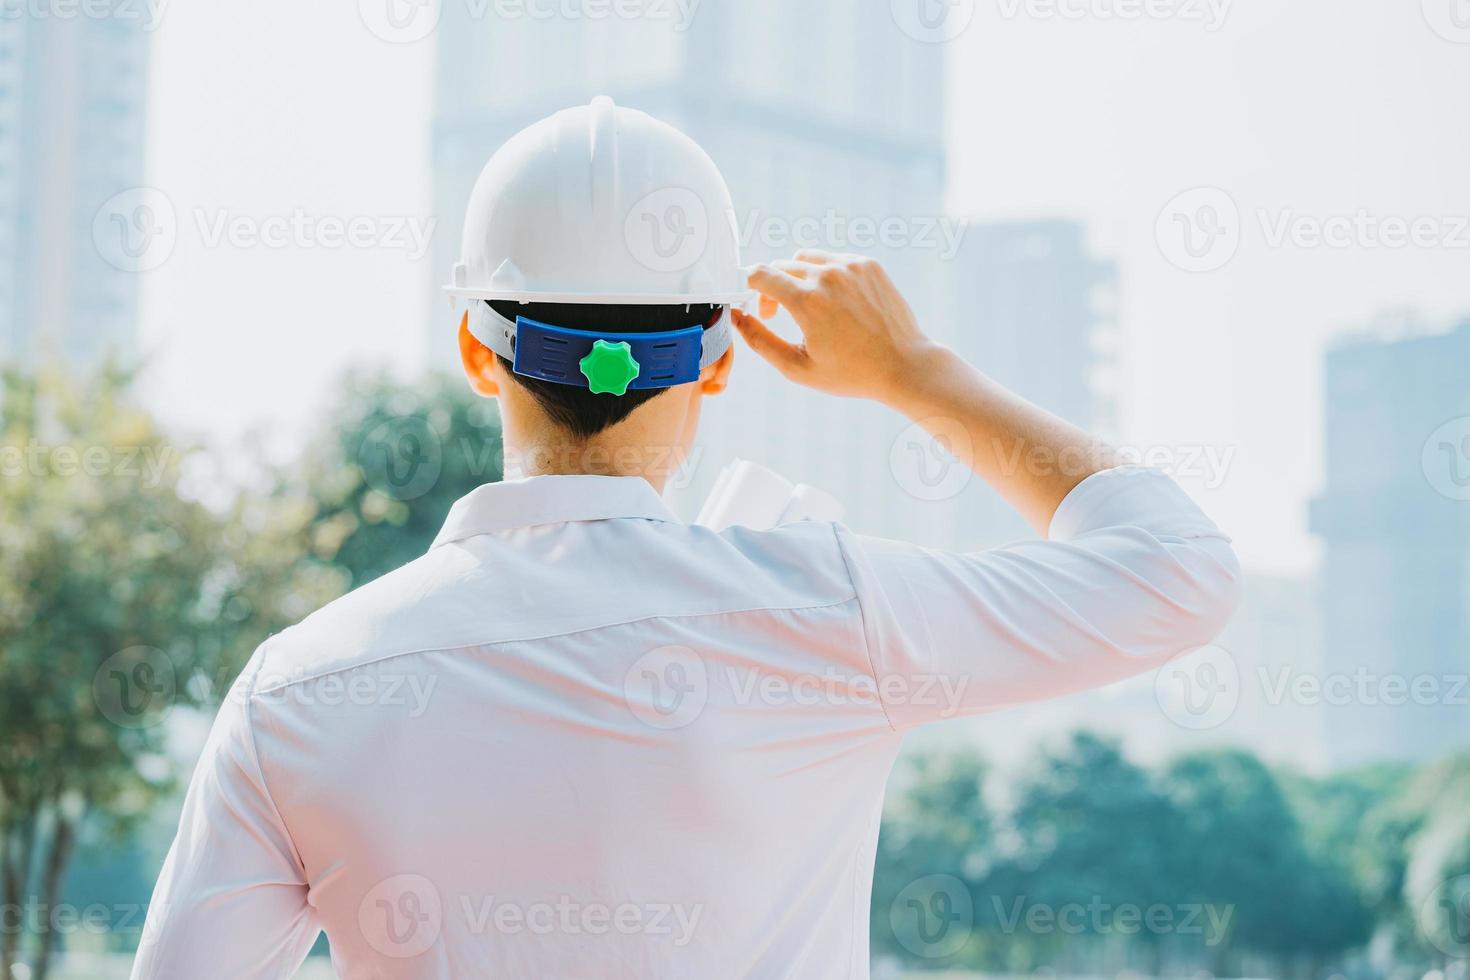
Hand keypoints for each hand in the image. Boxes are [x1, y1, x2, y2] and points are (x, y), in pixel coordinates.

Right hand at [734, 250, 942, 403]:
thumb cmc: (852, 373)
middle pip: (781, 267)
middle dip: (773, 288)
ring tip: (808, 305)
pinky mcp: (868, 265)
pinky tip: (835, 302)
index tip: (755, 304)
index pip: (760, 274)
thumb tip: (737, 318)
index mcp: (807, 301)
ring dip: (798, 277)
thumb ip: (760, 341)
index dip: (749, 287)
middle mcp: (828, 276)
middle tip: (780, 314)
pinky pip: (834, 259)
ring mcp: (851, 266)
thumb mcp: (798, 367)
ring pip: (806, 259)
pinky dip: (826, 275)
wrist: (904, 365)